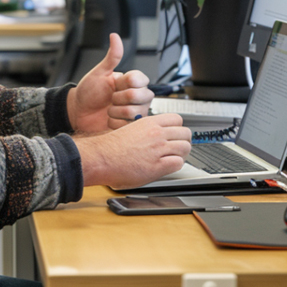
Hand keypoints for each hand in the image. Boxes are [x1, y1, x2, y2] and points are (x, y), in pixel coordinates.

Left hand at [66, 33, 154, 132]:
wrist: (78, 112)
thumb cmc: (88, 92)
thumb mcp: (99, 72)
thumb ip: (112, 57)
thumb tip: (114, 36)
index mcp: (133, 82)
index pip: (141, 79)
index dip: (125, 83)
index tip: (114, 84)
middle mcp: (138, 97)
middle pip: (139, 96)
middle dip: (119, 98)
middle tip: (110, 98)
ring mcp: (136, 112)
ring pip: (134, 112)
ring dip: (115, 111)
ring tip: (108, 108)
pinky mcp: (130, 127)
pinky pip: (127, 125)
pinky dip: (114, 122)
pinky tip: (109, 119)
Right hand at [74, 114, 192, 188]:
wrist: (101, 157)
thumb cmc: (111, 147)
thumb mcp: (131, 129)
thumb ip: (146, 130)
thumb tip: (156, 135)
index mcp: (149, 122)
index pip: (177, 119)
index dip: (178, 128)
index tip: (175, 134)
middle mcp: (156, 134)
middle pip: (185, 133)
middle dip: (183, 141)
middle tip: (177, 148)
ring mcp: (158, 149)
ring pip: (185, 147)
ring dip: (181, 154)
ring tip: (173, 158)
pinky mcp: (157, 166)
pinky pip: (178, 163)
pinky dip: (175, 165)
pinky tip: (166, 166)